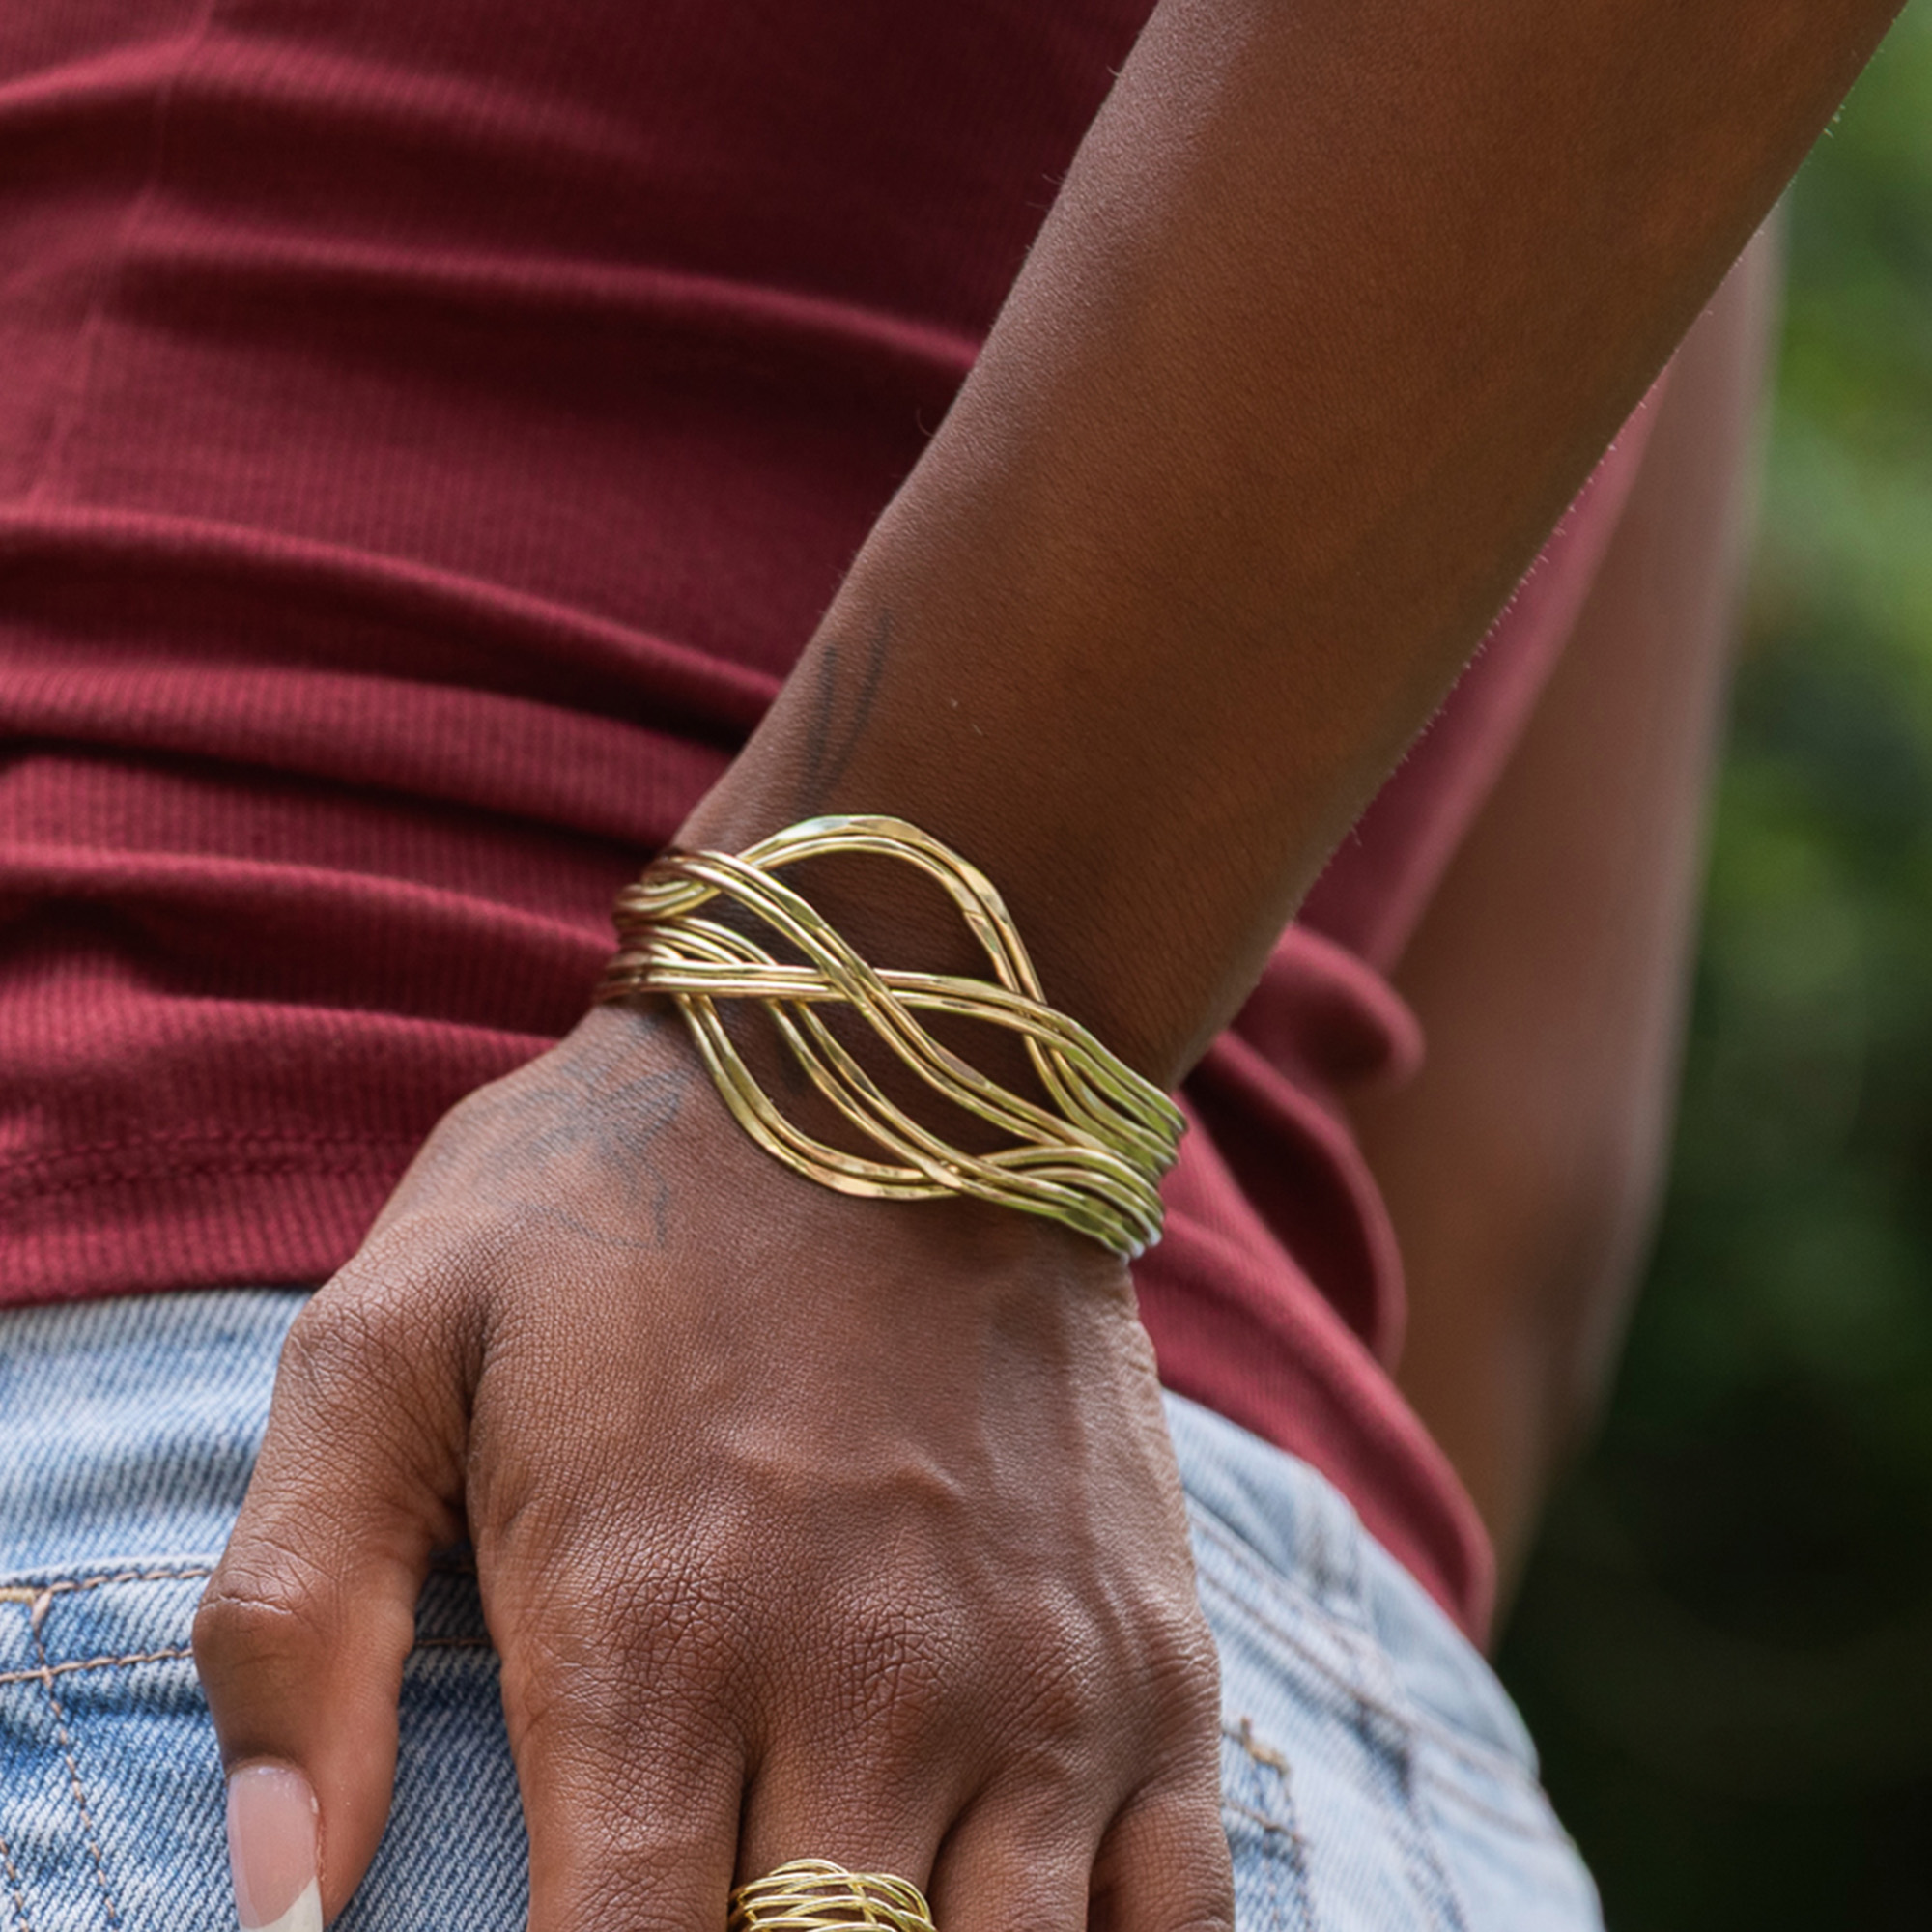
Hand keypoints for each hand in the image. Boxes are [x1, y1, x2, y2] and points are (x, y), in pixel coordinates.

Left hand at [194, 1002, 1233, 1931]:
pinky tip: (995, 1913)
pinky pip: (1178, 1926)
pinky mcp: (1156, 1652)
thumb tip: (276, 1908)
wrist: (891, 1054)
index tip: (584, 1930)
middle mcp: (866, 1693)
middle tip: (710, 1879)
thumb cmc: (618, 1198)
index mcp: (648, 1643)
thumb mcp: (386, 1341)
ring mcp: (1038, 1682)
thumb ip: (292, 1628)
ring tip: (822, 1891)